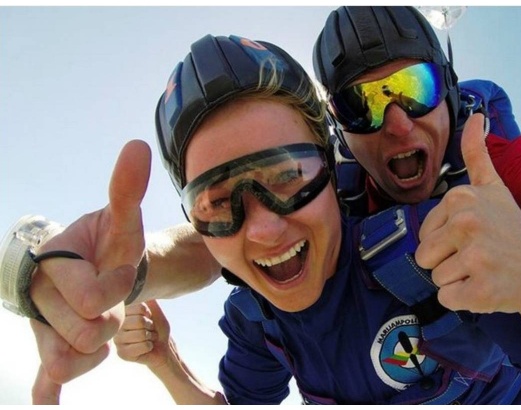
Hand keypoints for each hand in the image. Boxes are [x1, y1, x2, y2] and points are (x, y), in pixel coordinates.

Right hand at [29, 140, 150, 393]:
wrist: (101, 266)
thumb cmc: (112, 244)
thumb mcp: (123, 219)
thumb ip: (126, 189)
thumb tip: (137, 147)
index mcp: (52, 265)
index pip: (91, 295)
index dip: (117, 286)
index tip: (124, 271)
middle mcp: (41, 298)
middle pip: (84, 332)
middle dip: (110, 318)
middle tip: (113, 302)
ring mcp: (43, 326)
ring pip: (69, 359)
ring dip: (95, 349)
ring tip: (101, 328)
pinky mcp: (51, 348)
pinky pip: (45, 378)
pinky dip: (47, 392)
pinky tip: (48, 405)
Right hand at [114, 300, 170, 369]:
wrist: (163, 347)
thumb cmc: (158, 328)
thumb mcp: (156, 311)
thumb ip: (148, 300)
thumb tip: (142, 286)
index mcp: (122, 313)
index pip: (137, 307)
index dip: (147, 313)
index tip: (148, 317)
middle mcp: (116, 326)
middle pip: (139, 321)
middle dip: (150, 326)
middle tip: (148, 330)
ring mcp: (117, 340)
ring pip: (141, 334)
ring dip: (150, 337)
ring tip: (147, 338)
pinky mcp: (121, 354)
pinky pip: (141, 346)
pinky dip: (149, 346)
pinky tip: (146, 348)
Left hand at [415, 114, 520, 313]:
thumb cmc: (512, 233)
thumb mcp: (495, 189)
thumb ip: (477, 156)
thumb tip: (475, 118)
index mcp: (461, 199)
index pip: (423, 234)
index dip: (445, 242)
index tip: (474, 238)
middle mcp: (467, 223)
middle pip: (424, 257)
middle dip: (446, 263)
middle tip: (478, 257)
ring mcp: (475, 256)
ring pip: (434, 278)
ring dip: (456, 281)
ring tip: (483, 271)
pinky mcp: (480, 289)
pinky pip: (446, 299)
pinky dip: (463, 300)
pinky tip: (486, 288)